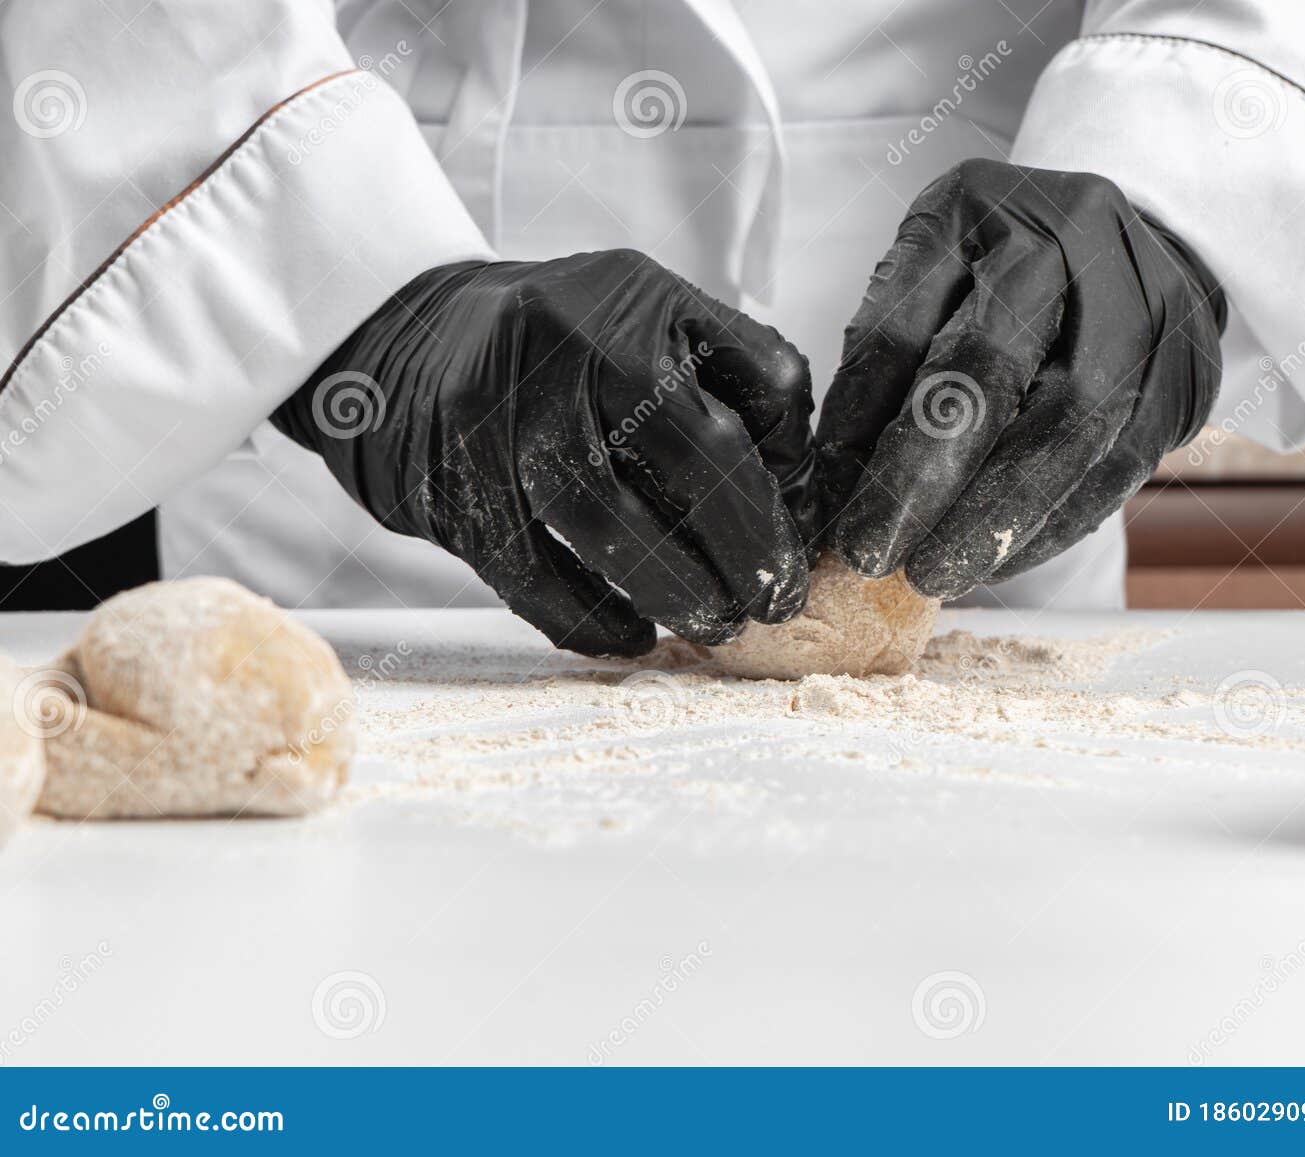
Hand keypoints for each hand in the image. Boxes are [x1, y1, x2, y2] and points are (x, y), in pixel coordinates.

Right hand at [274, 252, 817, 656]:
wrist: (411, 337)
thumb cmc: (566, 339)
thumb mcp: (659, 314)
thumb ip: (741, 375)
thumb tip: (800, 488)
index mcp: (635, 314)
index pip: (745, 405)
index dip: (780, 492)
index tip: (793, 550)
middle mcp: (567, 359)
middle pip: (684, 467)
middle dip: (742, 552)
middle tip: (770, 606)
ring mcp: (504, 425)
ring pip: (606, 526)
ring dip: (674, 591)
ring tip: (713, 624)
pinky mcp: (456, 487)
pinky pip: (530, 576)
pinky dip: (587, 620)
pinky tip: (631, 637)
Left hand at [817, 159, 1225, 597]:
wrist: (1134, 241)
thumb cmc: (1000, 268)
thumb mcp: (922, 280)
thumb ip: (880, 362)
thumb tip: (836, 481)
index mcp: (984, 206)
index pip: (915, 326)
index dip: (870, 428)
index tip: (839, 508)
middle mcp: (1078, 237)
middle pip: (1002, 369)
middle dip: (933, 480)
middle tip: (881, 555)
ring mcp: (1148, 301)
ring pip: (1075, 427)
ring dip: (998, 519)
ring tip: (939, 573)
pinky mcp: (1188, 372)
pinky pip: (1120, 467)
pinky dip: (1054, 524)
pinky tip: (1001, 560)